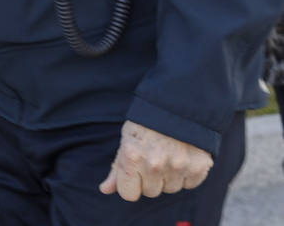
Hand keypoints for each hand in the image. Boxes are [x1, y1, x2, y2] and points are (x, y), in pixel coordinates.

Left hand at [98, 120, 212, 200]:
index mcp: (132, 157)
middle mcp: (154, 164)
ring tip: (168, 155)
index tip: (135, 172)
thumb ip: (117, 169)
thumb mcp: (126, 142)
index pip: (128, 194)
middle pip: (151, 192)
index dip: (131, 185)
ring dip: (169, 177)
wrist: (176, 107)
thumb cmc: (145, 126)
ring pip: (170, 189)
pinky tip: (182, 157)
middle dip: (150, 179)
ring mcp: (178, 166)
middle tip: (153, 158)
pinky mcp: (198, 167)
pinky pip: (190, 184)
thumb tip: (105, 190)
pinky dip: (187, 175)